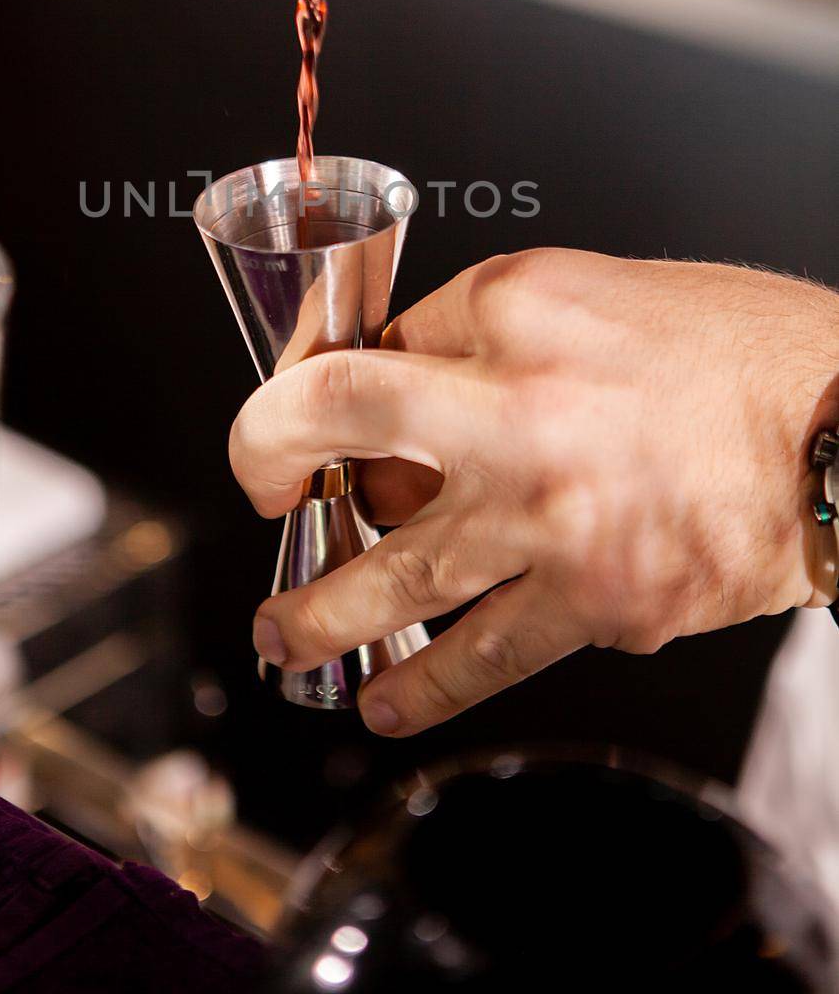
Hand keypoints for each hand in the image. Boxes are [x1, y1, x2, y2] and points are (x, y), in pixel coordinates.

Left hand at [230, 249, 838, 735]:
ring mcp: (556, 520)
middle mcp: (522, 412)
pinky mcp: (600, 605)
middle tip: (263, 509)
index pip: (362, 353)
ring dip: (319, 614)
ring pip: (395, 580)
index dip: (297, 392)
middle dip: (272, 482)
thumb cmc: (730, 352)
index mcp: (516, 313)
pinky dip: (423, 689)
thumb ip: (476, 329)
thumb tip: (385, 382)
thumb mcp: (590, 292)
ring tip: (282, 638)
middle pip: (348, 449)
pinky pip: (484, 658)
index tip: (281, 424)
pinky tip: (387, 702)